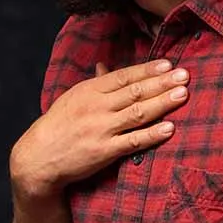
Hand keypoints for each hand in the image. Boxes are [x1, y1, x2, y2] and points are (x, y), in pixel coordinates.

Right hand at [10, 58, 188, 196]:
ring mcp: (100, 129)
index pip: (123, 76)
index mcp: (88, 91)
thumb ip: (93, 83)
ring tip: (183, 94)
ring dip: (162, 103)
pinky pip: (133, 141)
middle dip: (161, 83)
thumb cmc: (57, 126)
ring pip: (137, 113)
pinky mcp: (104, 151)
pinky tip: (169, 128)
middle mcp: (96, 107)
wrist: (38, 157)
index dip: (147, 70)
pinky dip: (152, 134)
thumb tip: (105, 65)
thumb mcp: (72, 99)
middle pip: (134, 92)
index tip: (168, 64)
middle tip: (184, 75)